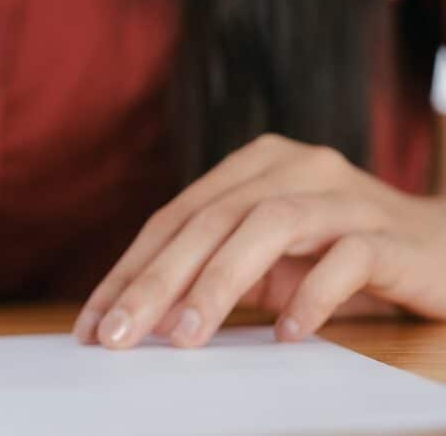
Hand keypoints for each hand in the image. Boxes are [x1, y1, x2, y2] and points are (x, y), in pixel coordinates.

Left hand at [74, 133, 445, 348]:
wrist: (445, 246)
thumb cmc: (341, 254)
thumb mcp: (269, 259)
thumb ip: (215, 270)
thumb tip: (139, 317)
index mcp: (253, 165)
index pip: (175, 217)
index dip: (129, 270)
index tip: (94, 324)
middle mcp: (293, 166)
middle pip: (209, 220)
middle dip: (154, 281)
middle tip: (118, 337)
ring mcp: (344, 195)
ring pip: (268, 226)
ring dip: (218, 283)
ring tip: (183, 338)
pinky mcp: (391, 233)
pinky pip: (347, 257)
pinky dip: (312, 294)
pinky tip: (285, 333)